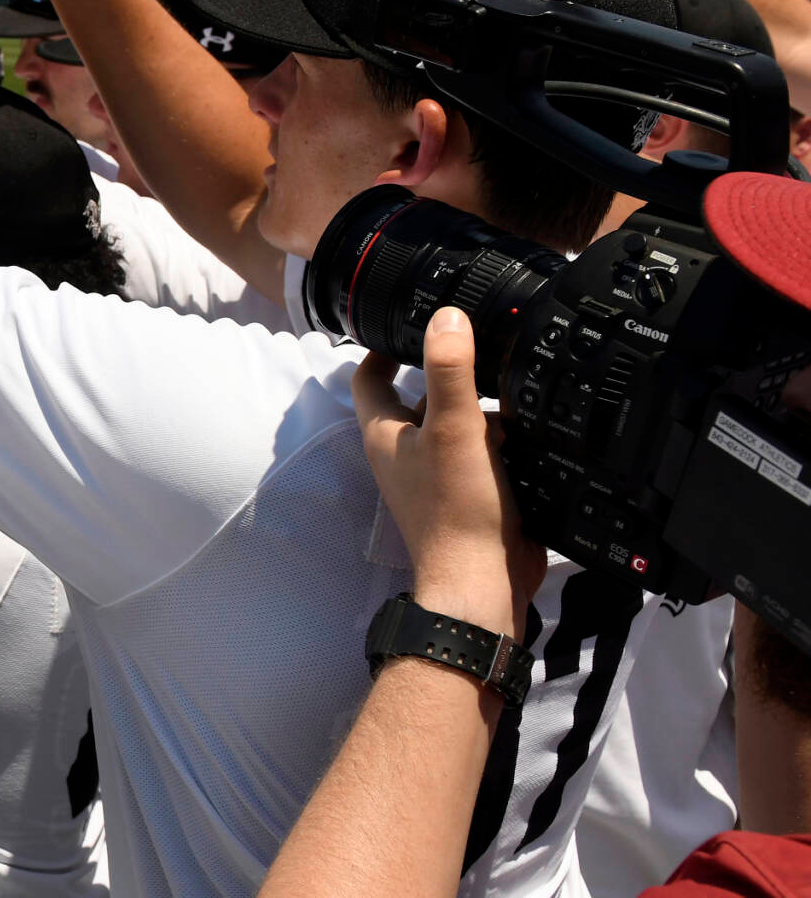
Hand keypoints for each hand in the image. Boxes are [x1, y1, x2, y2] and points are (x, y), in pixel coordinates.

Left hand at [351, 309, 543, 637]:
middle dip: (443, 369)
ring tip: (509, 377)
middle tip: (475, 341)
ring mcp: (434, 474)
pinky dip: (499, 435)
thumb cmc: (457, 511)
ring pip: (452, 423)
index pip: (369, 378)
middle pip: (415, 397)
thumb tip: (445, 317)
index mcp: (386, 435)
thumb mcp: (454, 427)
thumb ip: (449, 370)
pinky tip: (528, 426)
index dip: (381, 347)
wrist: (482, 580)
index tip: (405, 321)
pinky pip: (479, 451)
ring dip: (477, 403)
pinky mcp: (466, 492)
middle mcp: (404, 453)